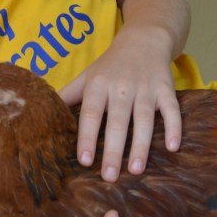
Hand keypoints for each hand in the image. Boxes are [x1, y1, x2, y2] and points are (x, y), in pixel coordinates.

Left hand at [60, 34, 181, 181]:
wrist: (143, 40)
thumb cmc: (110, 65)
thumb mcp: (87, 76)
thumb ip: (68, 96)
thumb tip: (41, 115)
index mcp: (98, 85)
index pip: (91, 114)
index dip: (87, 137)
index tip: (84, 160)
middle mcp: (121, 87)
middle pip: (117, 122)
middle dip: (114, 150)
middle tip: (110, 177)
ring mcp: (145, 88)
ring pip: (144, 119)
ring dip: (141, 145)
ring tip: (136, 170)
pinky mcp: (166, 88)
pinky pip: (171, 110)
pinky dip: (174, 127)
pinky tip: (173, 148)